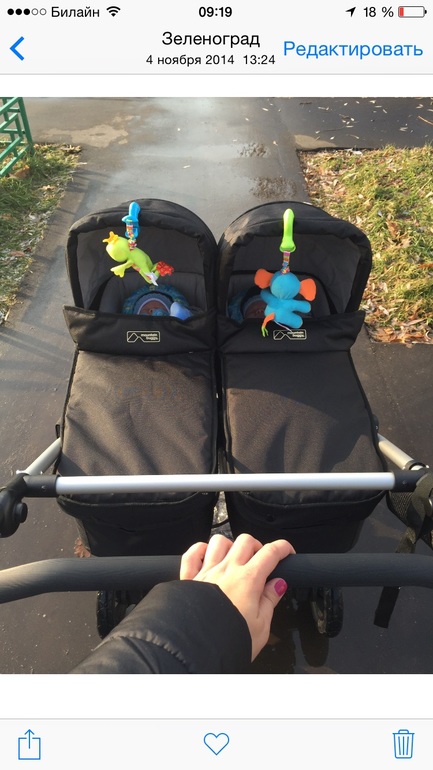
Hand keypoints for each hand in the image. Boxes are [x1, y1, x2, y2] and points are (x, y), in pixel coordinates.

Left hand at [180, 533, 294, 660]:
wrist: (197, 650)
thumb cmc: (228, 641)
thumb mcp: (261, 627)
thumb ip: (269, 601)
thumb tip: (278, 585)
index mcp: (248, 580)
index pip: (271, 553)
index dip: (283, 548)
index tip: (287, 552)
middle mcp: (227, 571)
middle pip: (246, 541)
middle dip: (257, 546)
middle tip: (261, 561)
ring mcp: (207, 572)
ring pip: (219, 542)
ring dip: (230, 546)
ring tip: (235, 559)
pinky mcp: (189, 579)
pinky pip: (192, 554)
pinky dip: (200, 549)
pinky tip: (207, 556)